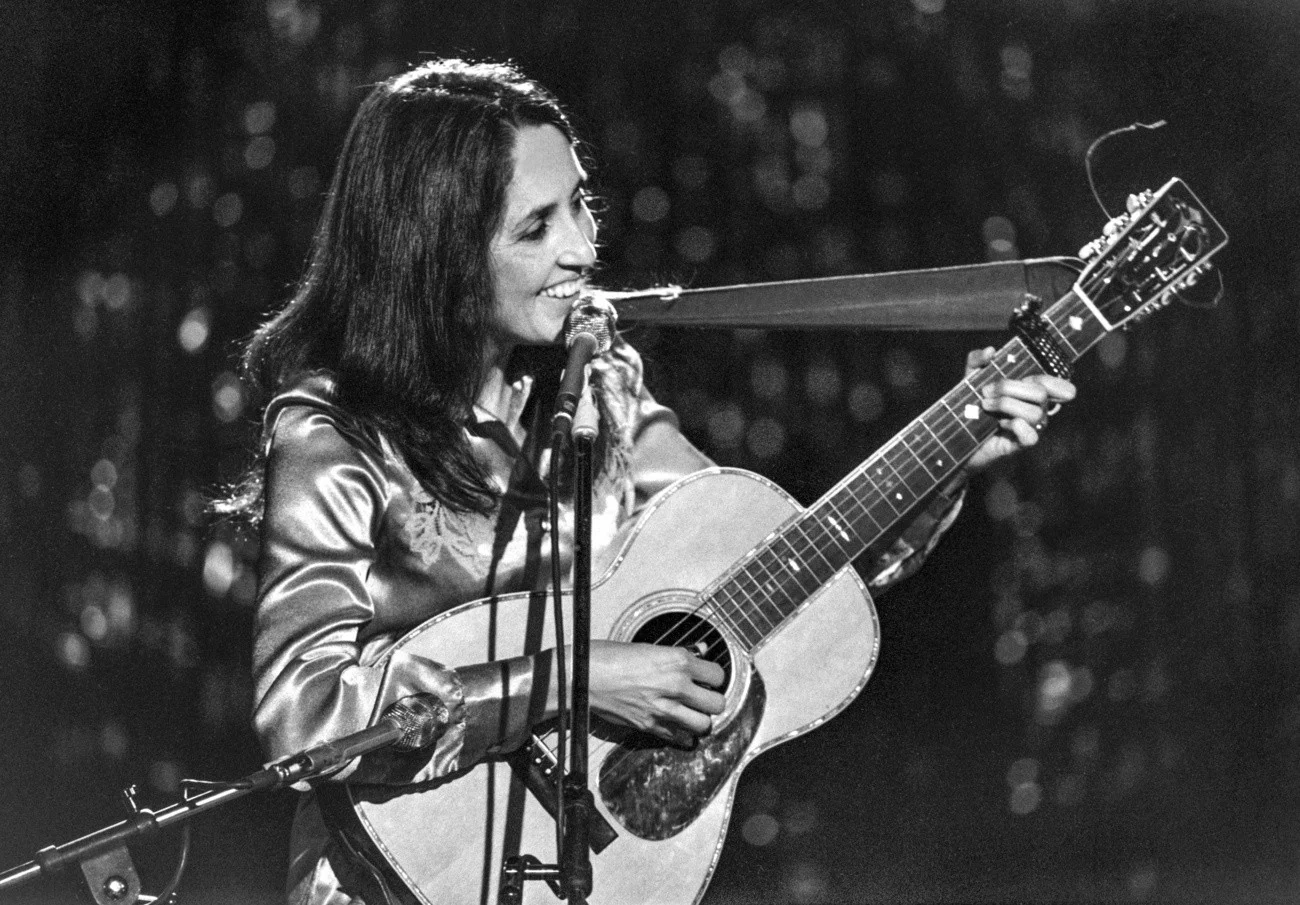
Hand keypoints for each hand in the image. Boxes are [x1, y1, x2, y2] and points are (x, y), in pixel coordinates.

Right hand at [586, 640, 725, 745]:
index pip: (718, 675)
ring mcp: (664, 709)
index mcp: (677, 660)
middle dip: (712, 700)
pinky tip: (677, 724)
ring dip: (700, 719)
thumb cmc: (609, 657)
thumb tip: (700, 651)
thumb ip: (678, 654)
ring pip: (704, 725)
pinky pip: (682, 738)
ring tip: (691, 712)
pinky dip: (683, 734)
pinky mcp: (651, 727)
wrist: (582, 677)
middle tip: (701, 697)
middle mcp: (676, 685)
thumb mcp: (648, 647)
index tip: (706, 678)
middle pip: (718, 703)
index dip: (713, 677)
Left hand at [963, 347, 1076, 471]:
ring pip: (1035, 413)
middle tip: (986, 391)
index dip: (1053, 381)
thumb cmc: (970, 404)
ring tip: (985, 405)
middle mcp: (1035, 409)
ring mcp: (1030, 428)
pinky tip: (1000, 423)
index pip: (1059, 386)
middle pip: (1041, 394)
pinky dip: (1016, 426)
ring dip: (1006, 404)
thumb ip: (977, 360)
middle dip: (1010, 387)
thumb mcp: (970, 378)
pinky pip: (1031, 437)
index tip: (1028, 377)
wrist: (957, 433)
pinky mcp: (1019, 445)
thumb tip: (991, 352)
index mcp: (1030, 392)